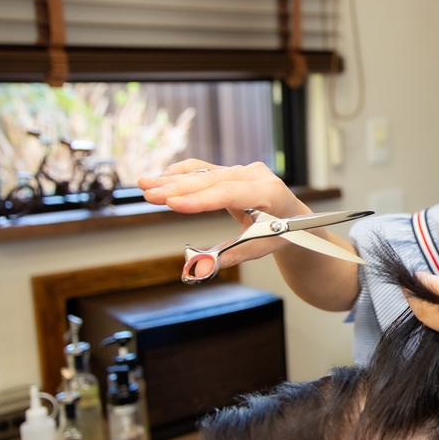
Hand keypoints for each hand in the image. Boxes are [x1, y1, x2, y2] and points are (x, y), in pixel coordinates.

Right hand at [139, 159, 311, 271]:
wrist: (293, 216)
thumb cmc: (281, 233)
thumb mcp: (260, 248)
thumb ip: (230, 257)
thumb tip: (199, 270)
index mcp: (270, 192)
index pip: (231, 193)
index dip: (201, 199)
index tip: (173, 203)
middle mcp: (256, 176)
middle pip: (213, 180)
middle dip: (179, 188)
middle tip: (149, 195)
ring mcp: (244, 170)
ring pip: (205, 173)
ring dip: (174, 180)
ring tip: (146, 186)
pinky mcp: (232, 171)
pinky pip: (205, 169)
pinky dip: (182, 174)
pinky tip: (161, 178)